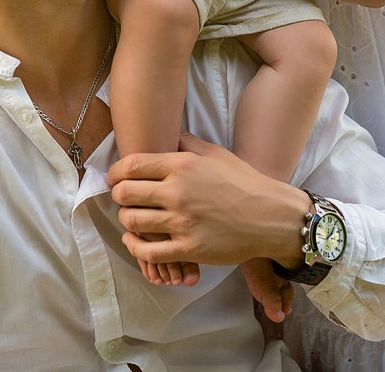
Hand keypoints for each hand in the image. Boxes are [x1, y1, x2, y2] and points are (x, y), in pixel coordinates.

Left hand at [108, 133, 309, 269]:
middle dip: (118, 196)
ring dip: (127, 220)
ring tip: (132, 218)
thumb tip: (168, 132)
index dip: (116, 173)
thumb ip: (187, 142)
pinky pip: (148, 252)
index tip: (115, 178)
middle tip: (123, 198)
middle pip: (125, 194)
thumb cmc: (243, 181)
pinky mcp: (188, 249)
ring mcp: (181, 223)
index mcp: (181, 165)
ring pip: (132, 222)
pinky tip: (136, 241)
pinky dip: (135, 247)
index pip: (131, 166)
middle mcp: (177, 192)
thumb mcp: (215, 153)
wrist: (269, 216)